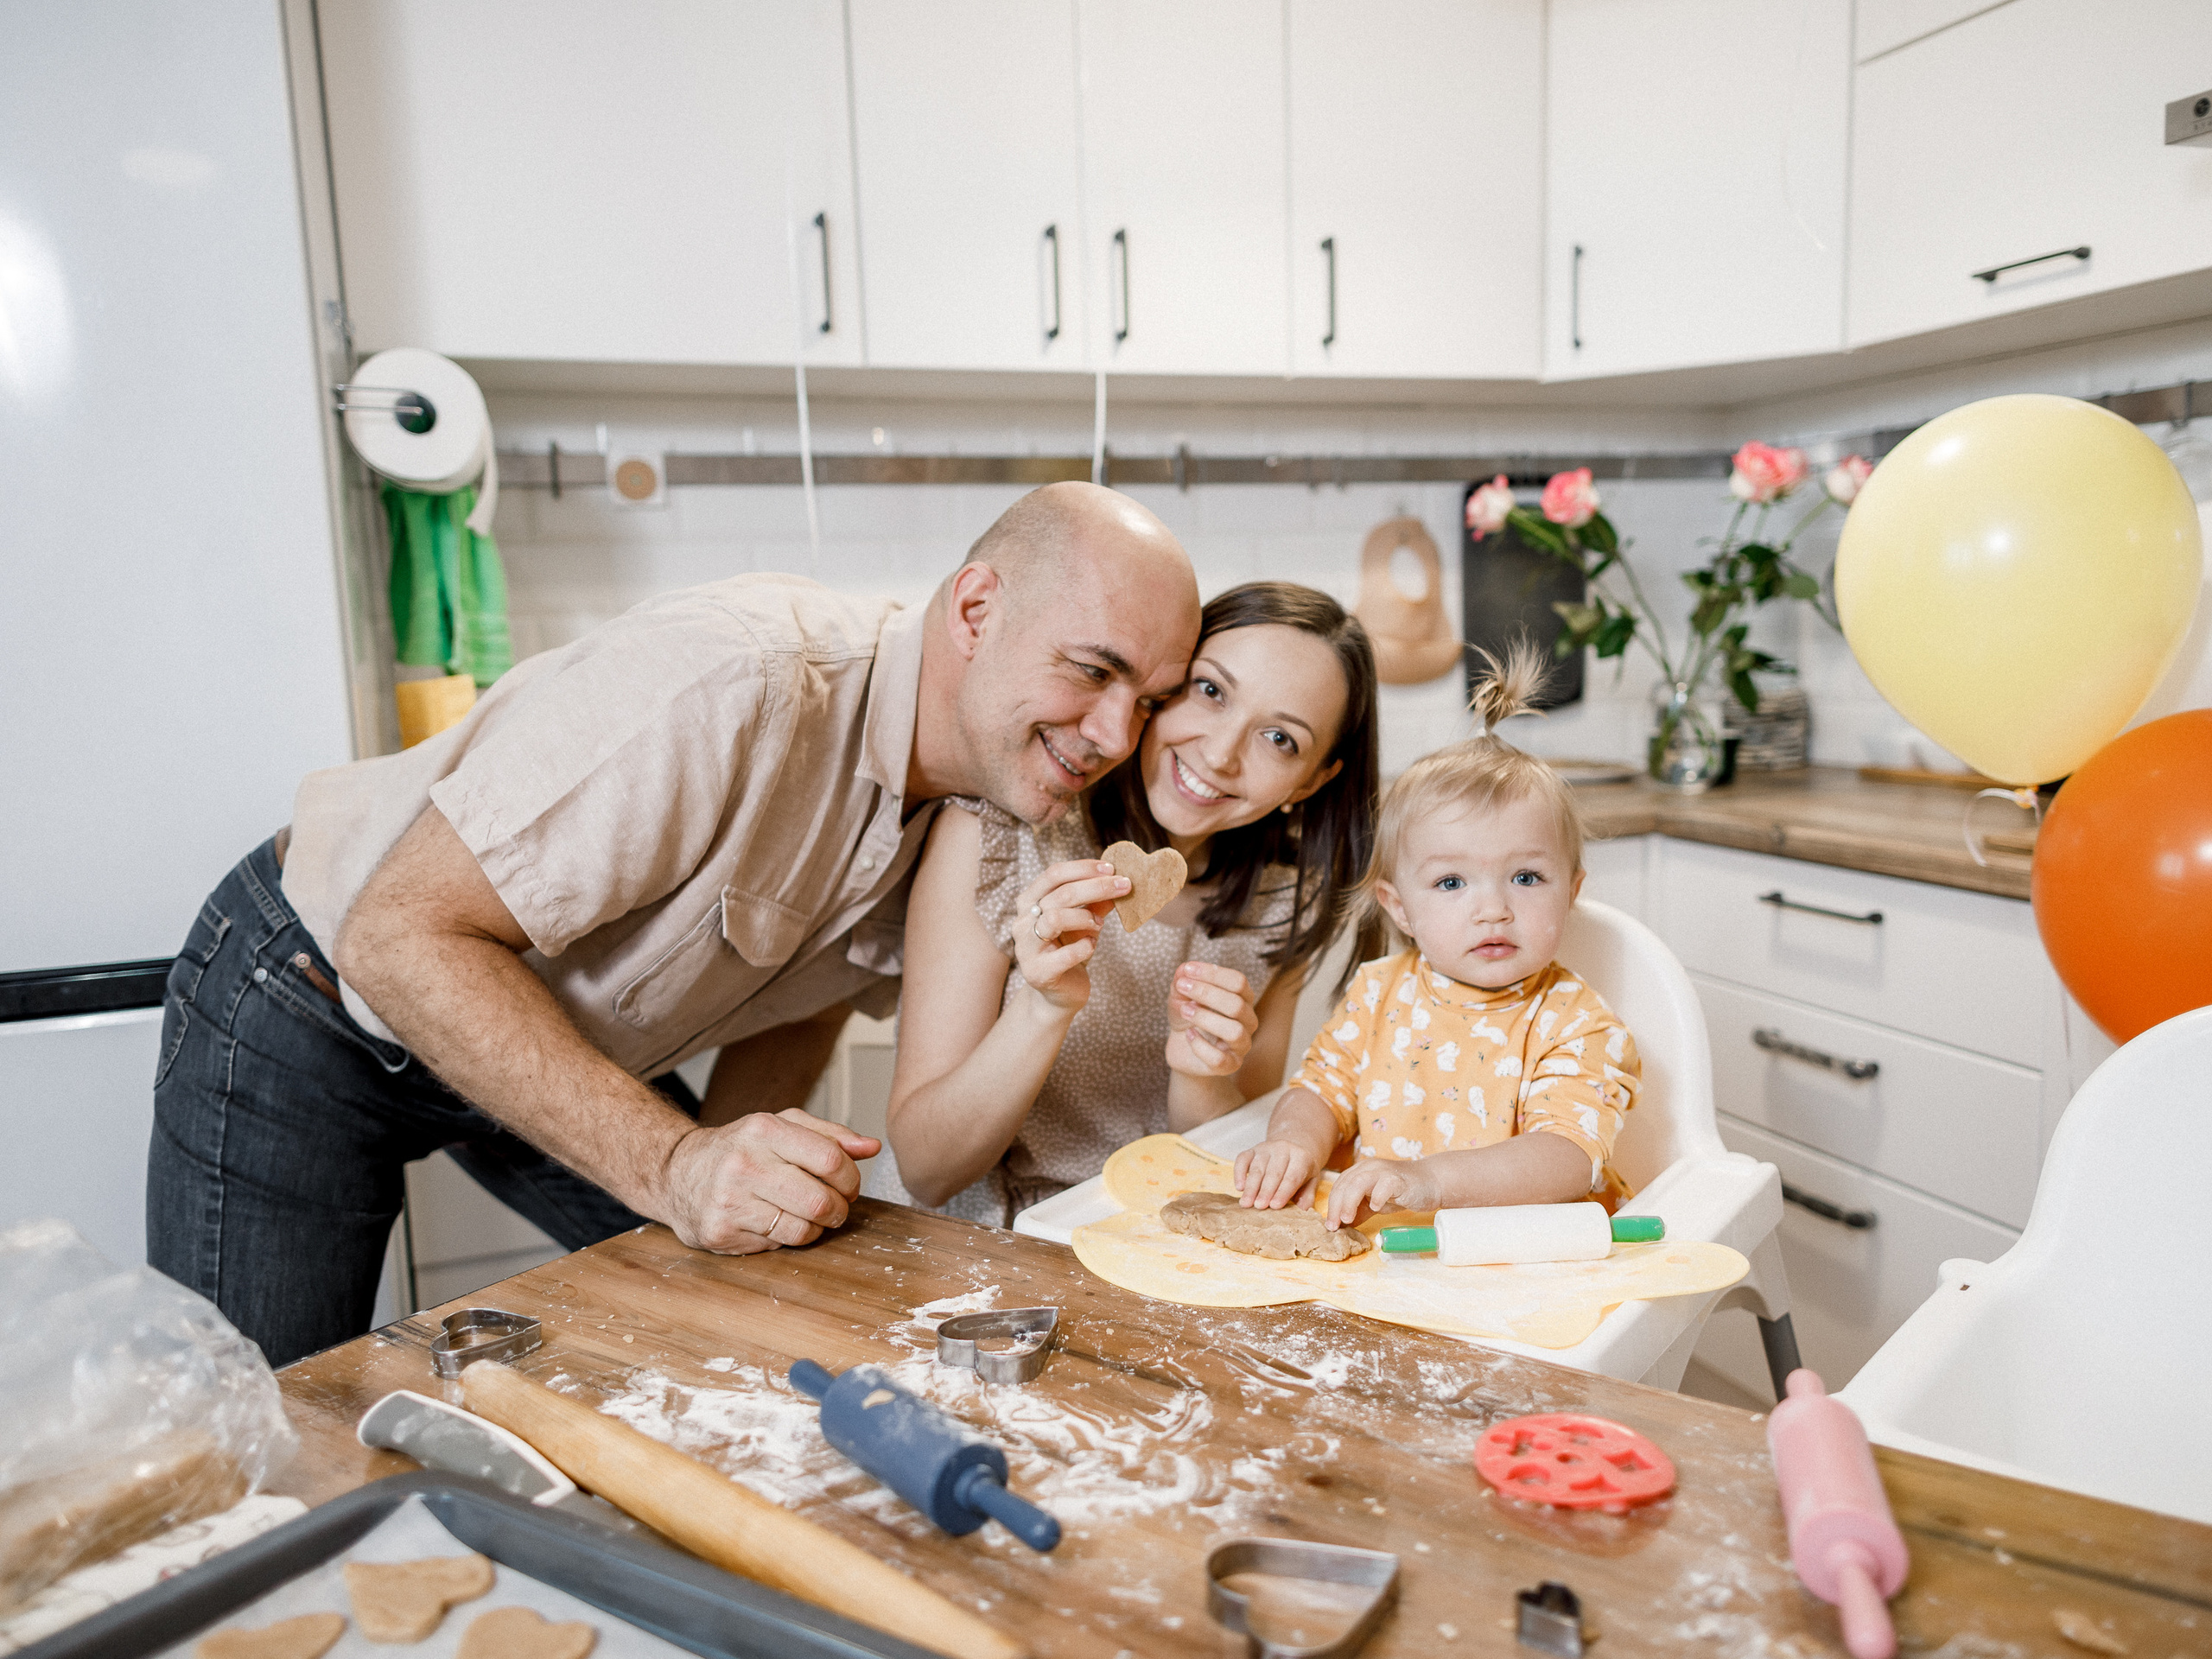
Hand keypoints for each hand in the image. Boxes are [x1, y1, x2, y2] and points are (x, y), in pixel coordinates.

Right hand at [659, 1108, 879, 1252]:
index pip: (831, 1159)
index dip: (851, 1179)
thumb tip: (872, 1147)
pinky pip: (775, 1246)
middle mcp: (744, 1163)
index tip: (849, 1185)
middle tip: (835, 1207)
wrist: (675, 1173)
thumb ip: (830, 1135)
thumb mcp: (781, 1127)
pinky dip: (785, 1239)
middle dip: (839, 1210)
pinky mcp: (719, 1232)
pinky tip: (773, 1223)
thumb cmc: (739, 1148)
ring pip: (802, 1230)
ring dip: (816, 1228)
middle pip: (820, 1201)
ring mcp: (729, 1200)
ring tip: (807, 1216)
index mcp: (764, 1129)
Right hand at [1011, 859, 1128, 1013]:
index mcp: (1029, 902)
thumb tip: (1120, 879)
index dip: (1083, 868)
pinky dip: (1085, 947)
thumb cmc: (1070, 950)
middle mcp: (1022, 922)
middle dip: (1097, 887)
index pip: (1053, 874)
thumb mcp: (1084, 921)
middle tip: (1124, 886)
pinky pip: (1066, 954)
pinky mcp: (1038, 973)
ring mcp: (1026, 948)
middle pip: (1060, 894)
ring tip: (1100, 925)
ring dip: (1085, 918)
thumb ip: (1097, 901)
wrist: (1060, 993)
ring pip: (1055, 918)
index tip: (1112, 868)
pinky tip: (1090, 947)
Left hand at [1164, 961, 1258, 1078]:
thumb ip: (1182, 980)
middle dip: (1206, 993)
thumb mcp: (1181, 995)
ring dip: (1205, 1018)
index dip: (1213, 974)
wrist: (1182, 1048)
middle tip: (1182, 988)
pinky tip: (1189, 1035)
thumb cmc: (1188, 1016)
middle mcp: (1248, 1021)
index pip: (1238, 981)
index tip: (1187, 970)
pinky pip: (1219, 1058)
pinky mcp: (1230, 1065)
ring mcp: (1241, 1044)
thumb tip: (1183, 969)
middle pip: (1237, 1004)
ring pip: (1234, 1031)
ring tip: (1185, 1011)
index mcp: (1243, 998)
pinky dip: (1199, 1045)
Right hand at [1232, 1136, 1319, 1210]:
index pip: (1292, 1177)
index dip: (1283, 1192)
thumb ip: (1307, 1196)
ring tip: (1246, 1203)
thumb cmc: (1301, 1169)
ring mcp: (1266, 1148)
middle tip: (1259, 1207)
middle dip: (1265, 1191)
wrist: (1293, 1146)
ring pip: (1257, 1167)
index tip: (1275, 1206)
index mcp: (1301, 1157)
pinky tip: (1239, 1188)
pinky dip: (1239, 1173)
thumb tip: (1302, 1210)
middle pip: (1273, 1172)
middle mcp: (1283, 1149)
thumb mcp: (1311, 1180)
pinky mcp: (1252, 1150)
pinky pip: (1242, 1159)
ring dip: (1251, 1187)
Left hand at [1327, 1157, 1441, 1230]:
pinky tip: (1376, 1209)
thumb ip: (1359, 1211)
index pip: (1339, 1186)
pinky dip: (1377, 1197)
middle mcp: (1369, 1168)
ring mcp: (1384, 1171)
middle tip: (1334, 1226)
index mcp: (1360, 1171)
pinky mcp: (1398, 1179)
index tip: (1330, 1225)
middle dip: (1336, 1207)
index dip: (1332, 1205)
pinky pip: (1384, 1185)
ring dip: (1350, 1202)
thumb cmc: (1401, 1192)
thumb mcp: (1375, 1203)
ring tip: (1347, 1219)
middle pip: (1345, 1184)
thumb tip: (1341, 1226)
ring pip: (1359, 1182)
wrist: (1430, 1183)